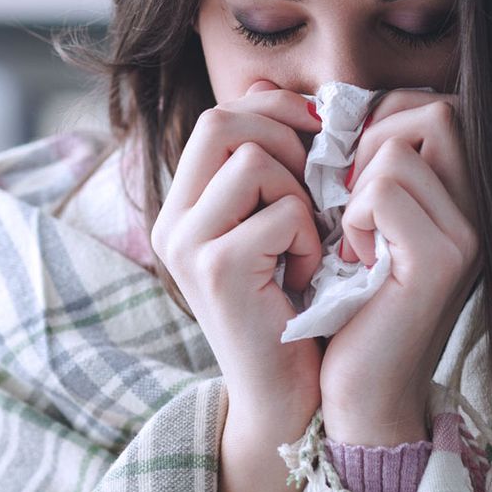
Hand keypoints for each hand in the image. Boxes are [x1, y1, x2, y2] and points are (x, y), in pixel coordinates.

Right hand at [148, 78, 325, 491]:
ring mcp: (188, 244)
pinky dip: (310, 240)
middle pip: (225, 121)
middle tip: (317, 186)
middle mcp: (172, 222)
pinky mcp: (216, 269)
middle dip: (288, 140)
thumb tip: (281, 93)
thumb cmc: (294, 309)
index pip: (220, 115)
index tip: (319, 134)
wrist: (286, 398)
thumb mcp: (277, 228)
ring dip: (301, 196)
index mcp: (184, 207)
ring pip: (257, 161)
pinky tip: (306, 277)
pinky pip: (282, 212)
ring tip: (306, 243)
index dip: (276, 111)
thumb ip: (272, 168)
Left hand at [320, 91, 482, 445]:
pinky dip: (353, 219)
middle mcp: (482, 210)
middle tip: (348, 201)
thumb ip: (365, 164)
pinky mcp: (441, 260)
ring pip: (399, 147)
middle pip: (432, 111)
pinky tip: (357, 260)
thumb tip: (326, 101)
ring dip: (356, 189)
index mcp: (467, 196)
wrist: (359, 391)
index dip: (382, 121)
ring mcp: (469, 234)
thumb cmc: (349, 303)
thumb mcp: (361, 222)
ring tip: (356, 239)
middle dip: (370, 142)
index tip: (351, 176)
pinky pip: (383, 189)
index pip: (435, 107)